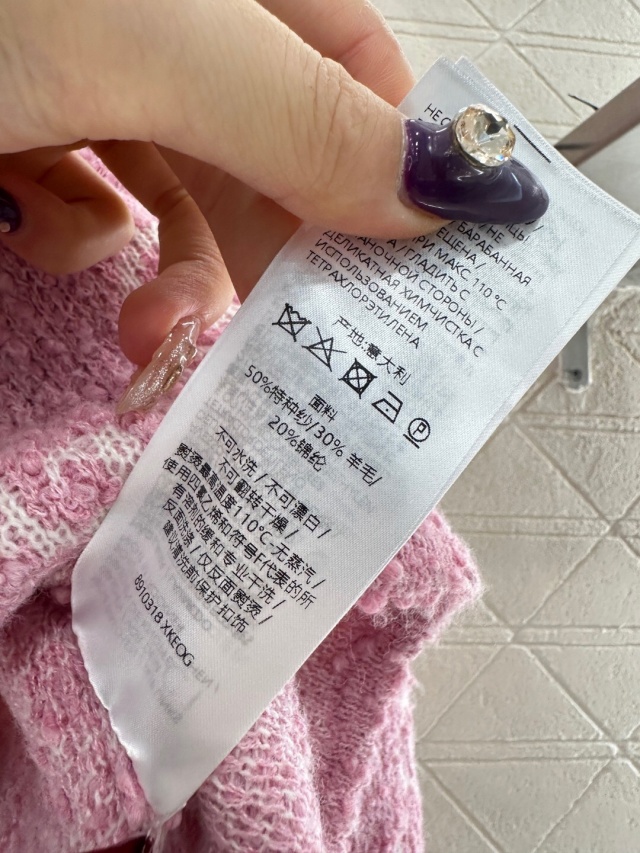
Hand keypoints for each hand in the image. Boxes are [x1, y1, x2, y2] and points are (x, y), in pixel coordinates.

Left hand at [0, 0, 546, 411]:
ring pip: (192, 196)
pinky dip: (92, 245)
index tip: (395, 278)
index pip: (359, 74)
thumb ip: (300, 112)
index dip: (386, 173)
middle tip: (279, 342)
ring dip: (181, 277)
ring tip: (155, 335)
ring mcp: (100, 73)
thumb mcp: (146, 35)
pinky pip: (101, 201)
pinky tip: (57, 249)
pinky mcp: (34, 127)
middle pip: (279, 154)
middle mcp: (178, 25)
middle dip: (275, 257)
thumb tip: (453, 190)